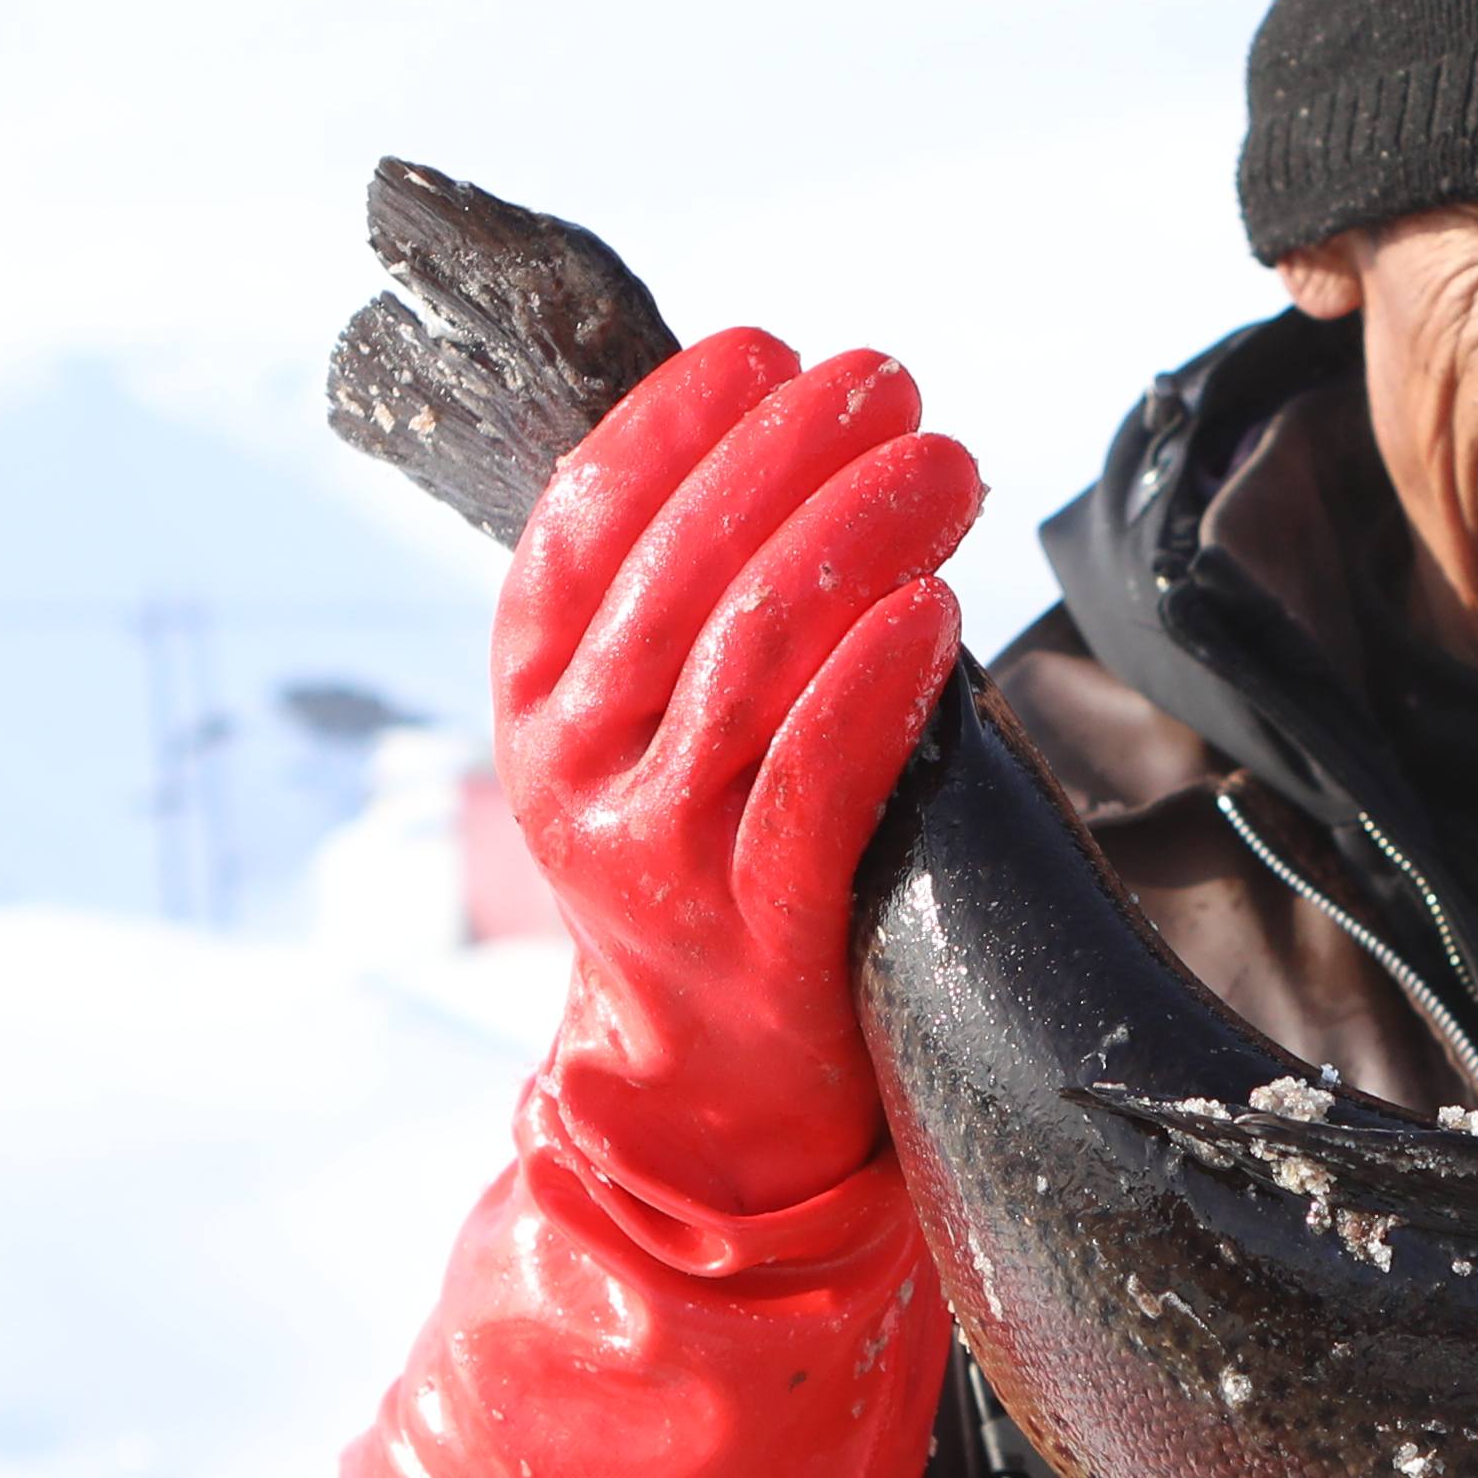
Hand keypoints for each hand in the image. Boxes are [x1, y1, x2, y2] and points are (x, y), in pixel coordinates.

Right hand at [331, 327, 983, 1477]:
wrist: (712, 1130)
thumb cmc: (725, 893)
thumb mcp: (674, 742)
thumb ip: (698, 614)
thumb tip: (797, 440)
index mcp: (538, 707)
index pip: (581, 527)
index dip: (674, 425)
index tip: (768, 348)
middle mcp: (573, 779)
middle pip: (675, 572)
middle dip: (790, 454)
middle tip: (893, 383)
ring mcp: (655, 865)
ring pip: (743, 661)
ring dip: (851, 537)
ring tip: (939, 457)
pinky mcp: (753, 940)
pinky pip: (810, 791)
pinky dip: (872, 688)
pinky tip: (932, 611)